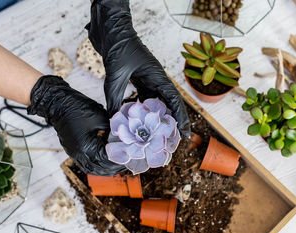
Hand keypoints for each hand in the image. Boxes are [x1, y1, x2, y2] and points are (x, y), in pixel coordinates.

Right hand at [27, 75, 125, 175]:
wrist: (57, 103)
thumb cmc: (79, 108)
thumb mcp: (101, 118)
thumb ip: (112, 131)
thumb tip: (124, 139)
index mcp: (86, 147)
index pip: (107, 159)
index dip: (120, 159)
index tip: (130, 158)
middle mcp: (79, 154)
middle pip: (100, 168)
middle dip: (114, 167)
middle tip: (127, 164)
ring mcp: (74, 154)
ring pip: (91, 169)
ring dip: (104, 170)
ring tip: (117, 167)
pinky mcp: (72, 151)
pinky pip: (85, 164)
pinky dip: (96, 166)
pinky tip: (104, 164)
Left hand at [86, 0, 189, 137]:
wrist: (110, 29)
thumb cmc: (118, 46)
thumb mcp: (115, 74)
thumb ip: (114, 98)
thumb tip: (113, 121)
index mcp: (157, 76)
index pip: (174, 100)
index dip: (180, 118)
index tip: (185, 133)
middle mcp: (155, 79)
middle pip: (167, 104)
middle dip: (170, 122)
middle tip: (171, 140)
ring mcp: (146, 79)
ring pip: (155, 103)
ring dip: (155, 118)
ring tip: (155, 136)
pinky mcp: (137, 79)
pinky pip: (142, 98)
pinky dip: (140, 110)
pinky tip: (137, 122)